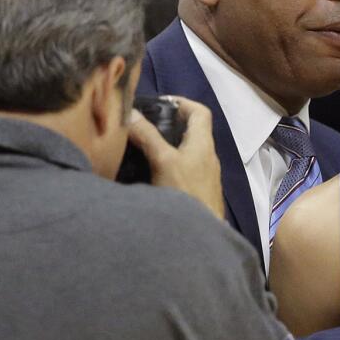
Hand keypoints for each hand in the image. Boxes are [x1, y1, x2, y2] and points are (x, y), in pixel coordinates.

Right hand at [127, 95, 223, 219]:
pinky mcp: (198, 192)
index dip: (182, 102)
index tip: (160, 103)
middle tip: (144, 126)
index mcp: (203, 144)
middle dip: (169, 125)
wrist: (201, 236)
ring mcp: (204, 176)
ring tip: (142, 147)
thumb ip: (148, 136)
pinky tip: (151, 173)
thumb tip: (132, 112)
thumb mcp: (163, 161)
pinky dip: (168, 165)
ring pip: (186, 152)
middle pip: (192, 131)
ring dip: (167, 146)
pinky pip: (183, 170)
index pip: (200, 112)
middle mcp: (208, 157)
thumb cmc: (185, 193)